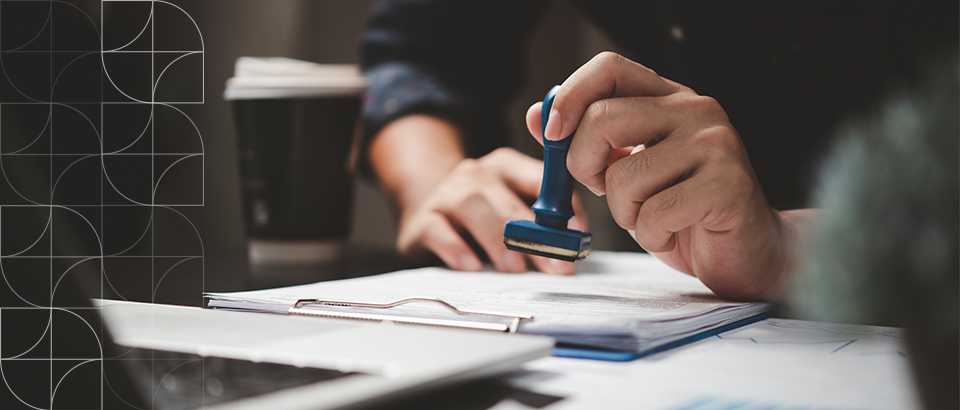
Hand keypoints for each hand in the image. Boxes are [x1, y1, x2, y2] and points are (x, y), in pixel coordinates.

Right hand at [397, 147, 585, 273]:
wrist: (427, 213)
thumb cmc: (482, 218)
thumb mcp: (513, 211)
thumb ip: (542, 223)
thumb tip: (573, 247)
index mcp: (506, 166)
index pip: (541, 179)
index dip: (563, 208)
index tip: (578, 236)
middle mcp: (476, 174)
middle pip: (508, 201)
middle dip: (535, 236)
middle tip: (553, 264)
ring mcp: (446, 194)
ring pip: (472, 207)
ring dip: (498, 239)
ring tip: (515, 268)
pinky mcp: (422, 219)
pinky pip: (437, 229)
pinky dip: (455, 247)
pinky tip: (471, 265)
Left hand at [526, 52, 787, 299]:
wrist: (747, 253)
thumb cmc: (684, 212)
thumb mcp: (626, 171)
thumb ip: (587, 141)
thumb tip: (537, 116)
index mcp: (669, 99)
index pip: (609, 68)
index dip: (570, 96)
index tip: (552, 133)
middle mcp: (696, 111)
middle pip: (603, 119)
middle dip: (585, 166)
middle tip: (604, 189)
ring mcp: (716, 145)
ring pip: (624, 175)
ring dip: (624, 212)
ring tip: (652, 216)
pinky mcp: (727, 186)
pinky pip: (654, 213)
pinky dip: (651, 235)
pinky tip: (673, 232)